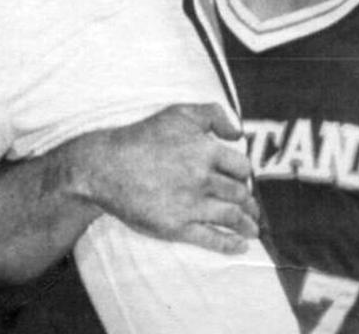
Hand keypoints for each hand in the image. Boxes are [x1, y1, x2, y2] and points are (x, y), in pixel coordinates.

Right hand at [69, 103, 258, 254]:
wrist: (106, 166)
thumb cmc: (142, 137)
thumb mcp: (178, 113)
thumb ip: (212, 114)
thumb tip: (237, 133)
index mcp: (205, 150)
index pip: (241, 167)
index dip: (243, 173)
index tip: (241, 179)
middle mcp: (201, 178)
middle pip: (240, 194)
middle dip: (249, 202)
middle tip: (251, 208)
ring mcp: (190, 204)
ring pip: (232, 217)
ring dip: (247, 225)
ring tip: (252, 229)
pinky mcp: (176, 227)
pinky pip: (212, 238)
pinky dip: (230, 244)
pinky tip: (239, 245)